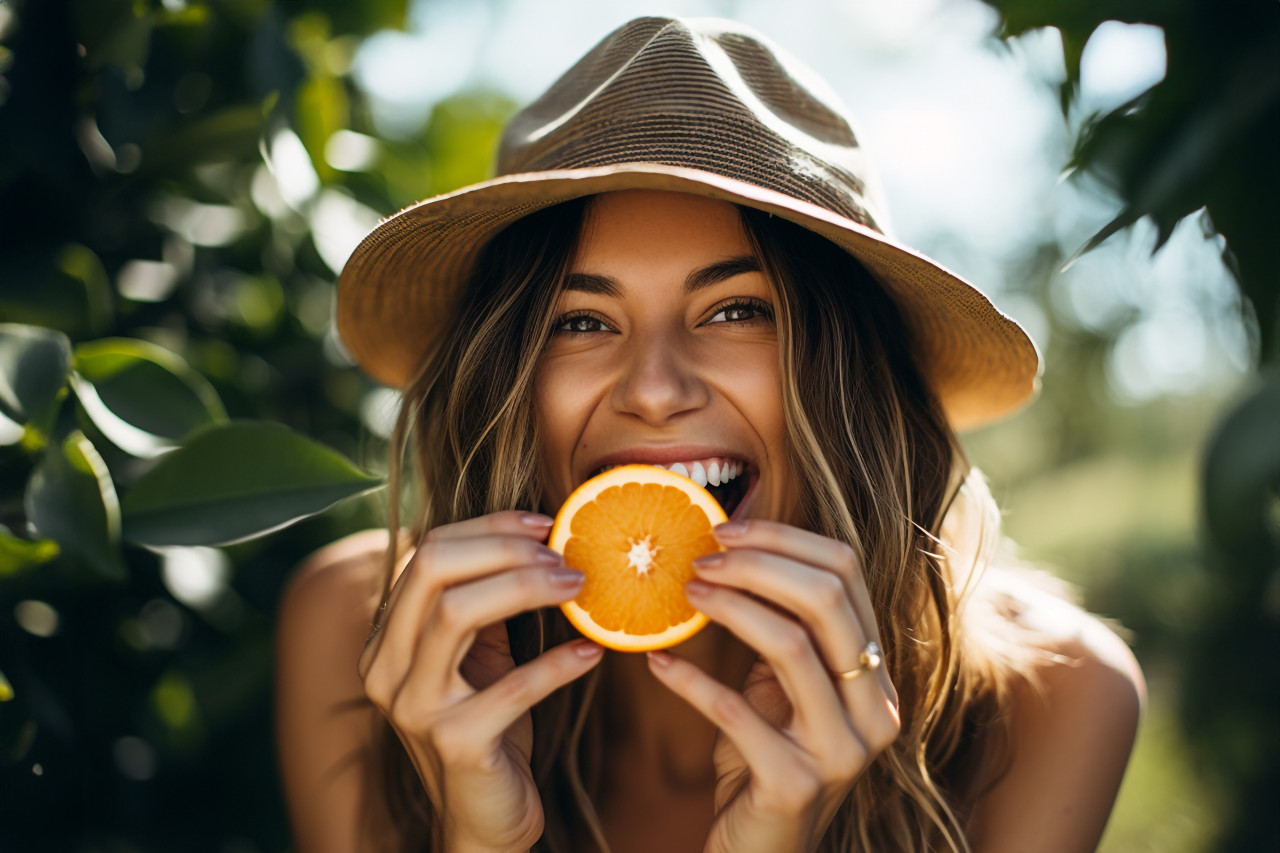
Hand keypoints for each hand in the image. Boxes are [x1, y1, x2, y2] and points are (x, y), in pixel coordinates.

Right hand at [357, 511, 604, 852]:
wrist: (484, 817)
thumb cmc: (489, 725)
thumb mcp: (478, 657)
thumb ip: (487, 602)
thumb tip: (538, 536)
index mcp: (387, 637)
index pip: (426, 551)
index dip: (489, 528)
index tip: (545, 525)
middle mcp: (386, 667)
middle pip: (431, 568)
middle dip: (504, 549)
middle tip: (564, 557)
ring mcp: (414, 707)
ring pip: (456, 612)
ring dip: (526, 588)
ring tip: (577, 589)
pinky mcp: (456, 744)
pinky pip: (513, 687)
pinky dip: (558, 663)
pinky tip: (592, 652)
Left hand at [646, 519, 899, 852]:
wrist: (759, 852)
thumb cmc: (761, 759)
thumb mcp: (779, 689)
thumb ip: (779, 629)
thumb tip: (731, 546)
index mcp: (875, 673)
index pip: (847, 572)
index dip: (783, 537)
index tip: (723, 529)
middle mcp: (875, 708)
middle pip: (826, 599)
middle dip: (755, 564)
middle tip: (699, 559)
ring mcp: (841, 750)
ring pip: (790, 645)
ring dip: (729, 608)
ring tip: (684, 594)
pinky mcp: (794, 785)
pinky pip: (735, 712)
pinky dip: (690, 680)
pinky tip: (657, 662)